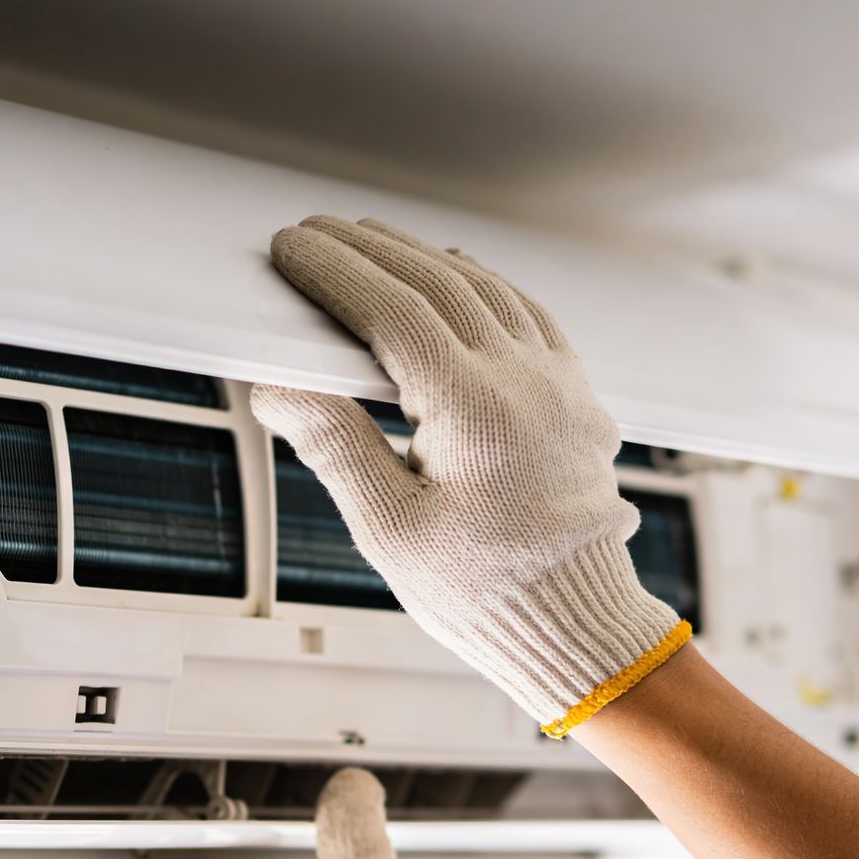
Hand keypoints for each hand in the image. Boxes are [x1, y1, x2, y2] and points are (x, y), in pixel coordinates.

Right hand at [253, 217, 688, 736]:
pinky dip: (483, 284)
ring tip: (372, 242)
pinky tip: (457, 275)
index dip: (335, 273)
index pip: (392, 312)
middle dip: (371, 250)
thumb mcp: (389, 530)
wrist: (576, 626)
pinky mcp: (580, 397)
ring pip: (488, 290)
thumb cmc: (484, 593)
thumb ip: (335, 444)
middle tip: (317, 232)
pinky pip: (530, 314)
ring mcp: (562, 385)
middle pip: (438, 284)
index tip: (291, 249)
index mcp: (476, 415)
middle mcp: (528, 385)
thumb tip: (278, 383)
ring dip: (425, 258)